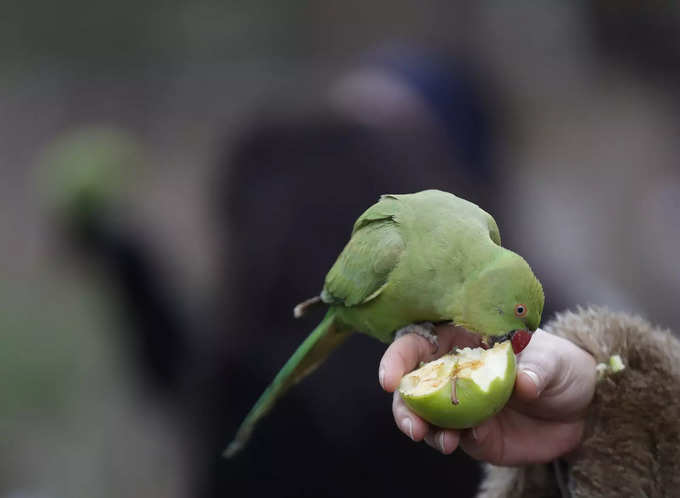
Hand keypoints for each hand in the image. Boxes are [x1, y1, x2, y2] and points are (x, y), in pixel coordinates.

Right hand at [378, 324, 596, 464]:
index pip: (416, 345)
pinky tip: (477, 436)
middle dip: (404, 408)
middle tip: (412, 427)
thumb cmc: (559, 366)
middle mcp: (451, 373)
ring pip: (427, 418)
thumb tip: (523, 383)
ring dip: (428, 431)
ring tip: (444, 442)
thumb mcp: (553, 359)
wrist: (581, 406)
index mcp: (458, 340)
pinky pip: (459, 439)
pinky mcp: (475, 435)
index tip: (389, 380)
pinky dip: (462, 440)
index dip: (397, 359)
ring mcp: (460, 406)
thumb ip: (536, 368)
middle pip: (411, 387)